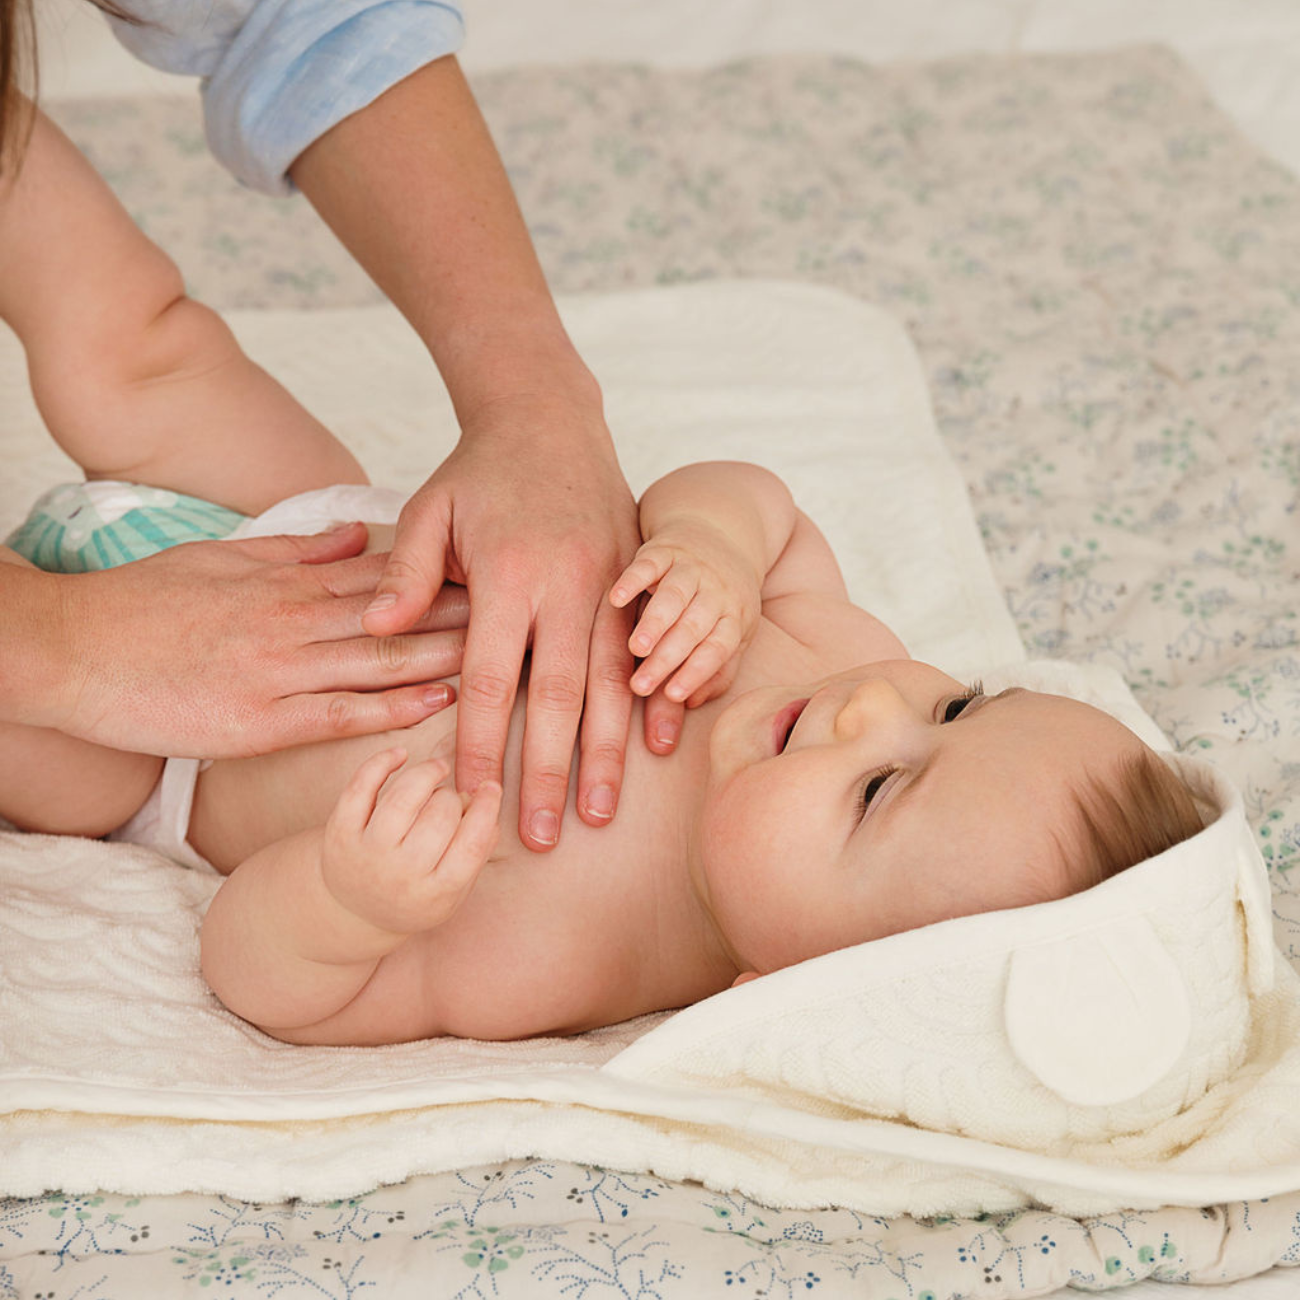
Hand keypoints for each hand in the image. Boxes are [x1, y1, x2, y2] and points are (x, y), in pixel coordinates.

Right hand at [47, 524, 466, 757]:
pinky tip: (438, 704)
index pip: (385, 577)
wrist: (69, 648)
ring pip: (379, 661)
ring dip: (446, 658)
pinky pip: (338, 714)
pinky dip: (391, 708)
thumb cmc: (143, 604)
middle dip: (466, 614)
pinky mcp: (257, 722)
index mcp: (286, 584)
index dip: (445, 577)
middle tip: (527, 612)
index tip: (497, 572)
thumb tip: (355, 535)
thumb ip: (295, 550)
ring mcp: (277, 671)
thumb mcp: (222, 557)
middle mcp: (292, 622)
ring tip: (506, 658)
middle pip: (397, 615)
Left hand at [322, 747, 500, 935]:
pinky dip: (382, 763)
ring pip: (402, 799)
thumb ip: (478, 851)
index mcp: (436, 894)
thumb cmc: (414, 894)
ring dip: (427, 773)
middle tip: (452, 799)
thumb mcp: (452, 890)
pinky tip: (401, 754)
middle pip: (440, 817)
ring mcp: (367, 854)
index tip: (492, 787)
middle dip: (453, 798)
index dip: (487, 809)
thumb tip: (488, 804)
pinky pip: (360, 787)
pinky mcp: (339, 833)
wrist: (353, 911)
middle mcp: (400, 875)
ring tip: (437, 769)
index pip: (472, 845)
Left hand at [360, 399, 642, 850]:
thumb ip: (405, 574)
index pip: (490, 678)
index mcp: (506, 573)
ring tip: (601, 812)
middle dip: (548, 772)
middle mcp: (565, 583)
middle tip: (540, 836)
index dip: (480, 746)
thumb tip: (378, 633)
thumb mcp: (428, 510)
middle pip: (558, 696)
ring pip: (614, 682)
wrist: (550, 416)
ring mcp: (610, 582)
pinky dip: (658, 697)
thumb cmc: (480, 472)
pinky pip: (649, 648)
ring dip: (608, 753)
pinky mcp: (637, 578)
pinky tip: (659, 745)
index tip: (470, 800)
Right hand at [610, 519, 761, 708]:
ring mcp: (691, 568)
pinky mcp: (666, 548)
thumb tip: (691, 704)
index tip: (673, 696)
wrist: (721, 531)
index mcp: (734, 617)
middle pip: (693, 628)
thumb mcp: (730, 632)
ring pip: (675, 596)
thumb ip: (714, 671)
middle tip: (641, 686)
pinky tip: (616, 599)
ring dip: (655, 622)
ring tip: (635, 648)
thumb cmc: (721, 598)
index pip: (717, 649)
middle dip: (667, 658)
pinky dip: (633, 579)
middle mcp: (716, 592)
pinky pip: (649, 563)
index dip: (696, 672)